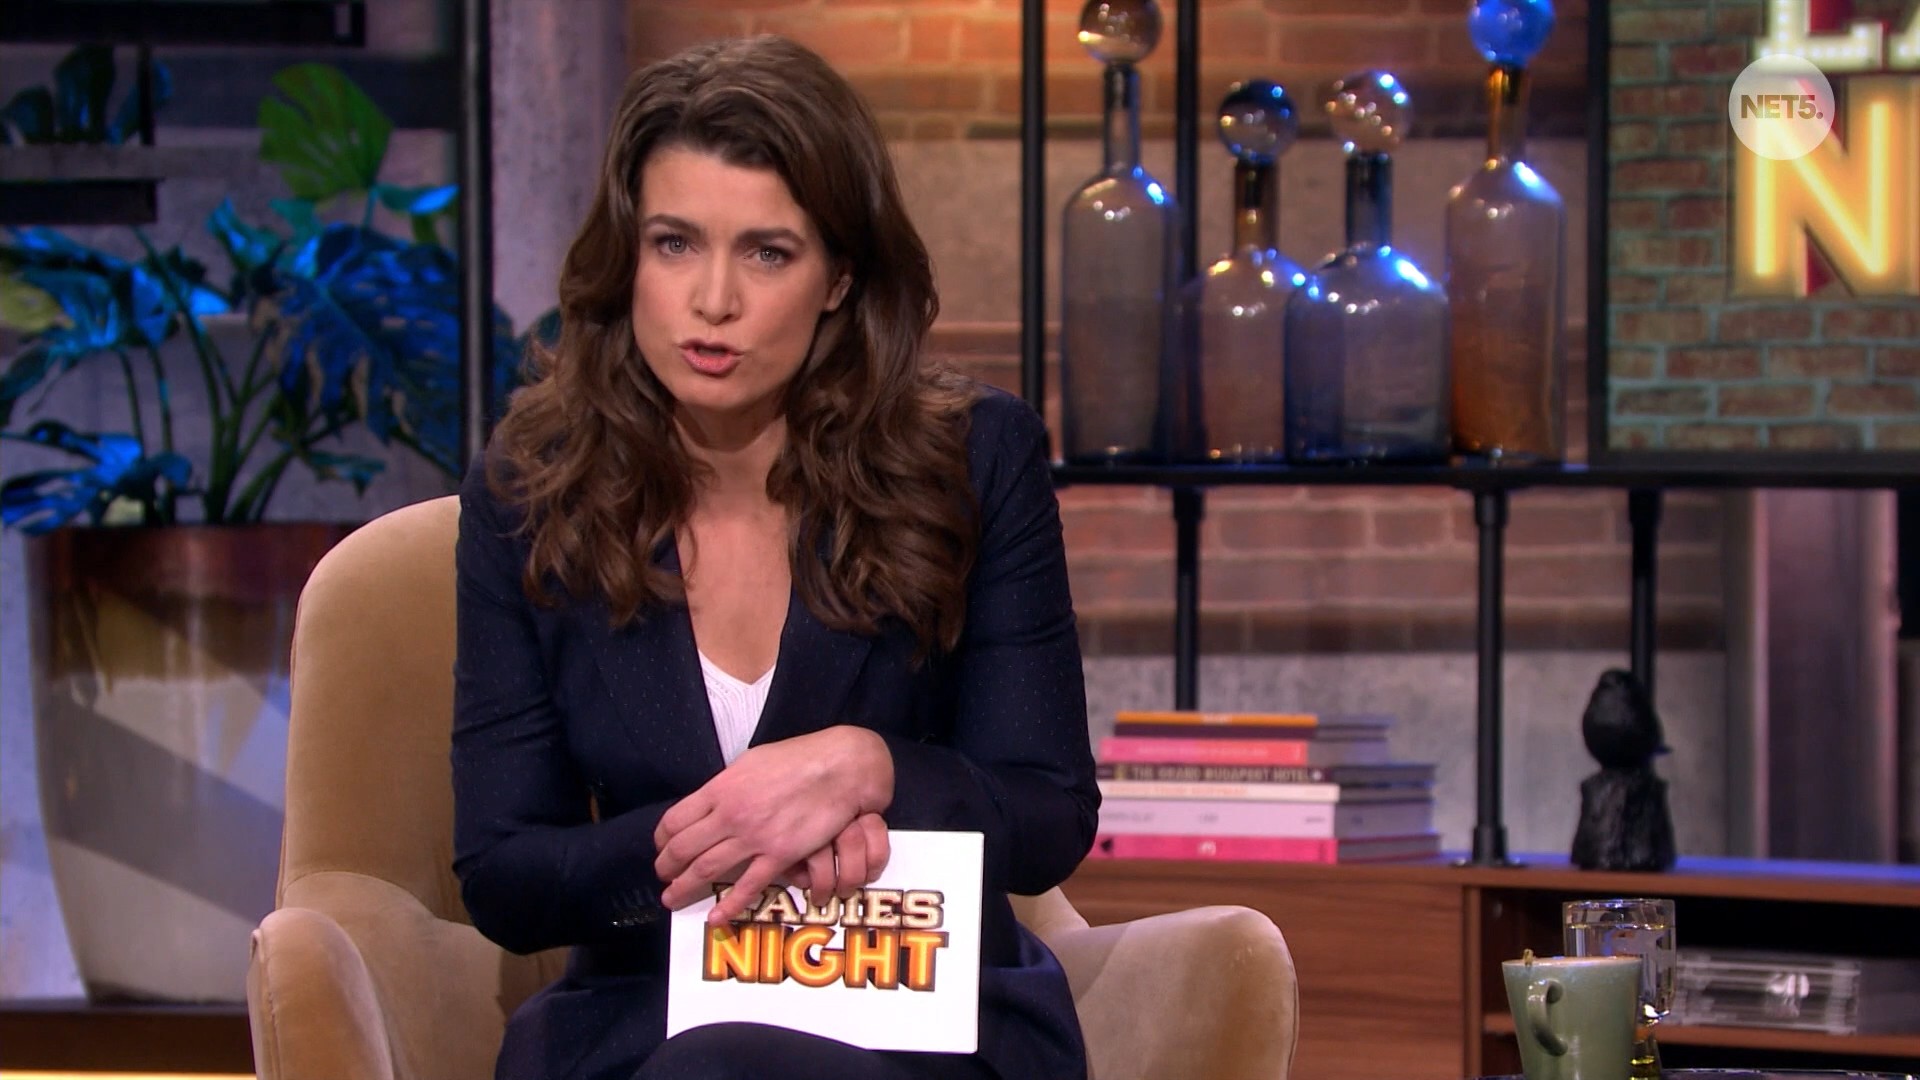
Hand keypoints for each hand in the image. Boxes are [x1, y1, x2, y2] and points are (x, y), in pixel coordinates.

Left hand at [654, 726, 892, 925]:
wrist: (839, 768)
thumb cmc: (798, 759)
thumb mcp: (752, 762)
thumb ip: (729, 784)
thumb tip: (714, 798)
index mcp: (721, 789)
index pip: (675, 820)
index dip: (662, 839)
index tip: (661, 847)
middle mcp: (730, 814)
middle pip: (683, 848)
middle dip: (666, 867)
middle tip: (662, 877)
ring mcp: (753, 837)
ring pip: (706, 869)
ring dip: (684, 888)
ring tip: (672, 898)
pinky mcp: (779, 855)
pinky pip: (748, 886)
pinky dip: (729, 905)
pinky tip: (716, 917)